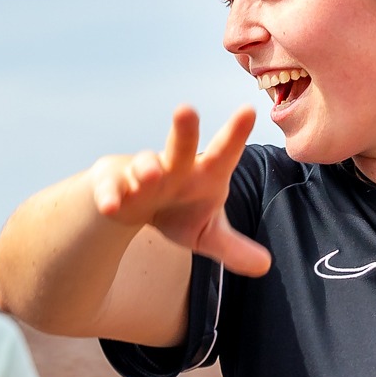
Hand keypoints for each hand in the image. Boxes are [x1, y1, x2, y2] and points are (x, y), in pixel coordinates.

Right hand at [89, 106, 271, 276]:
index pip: (223, 153)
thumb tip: (265, 266)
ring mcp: (140, 173)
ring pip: (143, 163)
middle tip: (186, 110)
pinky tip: (111, 206)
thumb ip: (233, 248)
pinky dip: (110, 196)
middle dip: (184, 129)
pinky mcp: (111, 184)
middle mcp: (173, 167)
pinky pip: (111, 188)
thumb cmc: (176, 211)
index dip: (235, 133)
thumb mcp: (205, 233)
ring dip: (146, 166)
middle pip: (180, 145)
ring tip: (152, 174)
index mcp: (203, 174)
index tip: (248, 110)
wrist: (129, 206)